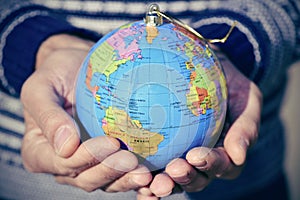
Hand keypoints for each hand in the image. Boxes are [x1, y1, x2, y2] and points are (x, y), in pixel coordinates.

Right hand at [21, 34, 151, 191]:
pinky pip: (120, 171)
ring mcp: (87, 163)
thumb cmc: (56, 74)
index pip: (62, 162)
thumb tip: (66, 147)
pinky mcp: (108, 157)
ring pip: (106, 181)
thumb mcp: (40, 87)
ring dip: (125, 178)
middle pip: (86, 177)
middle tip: (131, 159)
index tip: (110, 142)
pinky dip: (134, 173)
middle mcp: (63, 163)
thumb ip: (47, 116)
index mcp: (40, 152)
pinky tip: (151, 169)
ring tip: (144, 172)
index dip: (87, 157)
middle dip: (110, 170)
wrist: (76, 68)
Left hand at [136, 49, 261, 198]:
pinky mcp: (161, 152)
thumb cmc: (227, 82)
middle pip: (198, 178)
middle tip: (173, 169)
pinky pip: (154, 169)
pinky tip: (136, 179)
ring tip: (151, 183)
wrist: (203, 65)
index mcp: (226, 151)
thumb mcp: (246, 98)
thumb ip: (246, 126)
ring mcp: (182, 157)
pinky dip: (146, 179)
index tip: (196, 154)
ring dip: (165, 184)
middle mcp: (204, 160)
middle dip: (186, 178)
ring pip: (174, 179)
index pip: (223, 166)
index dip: (211, 164)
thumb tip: (238, 156)